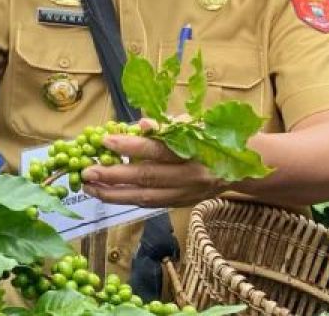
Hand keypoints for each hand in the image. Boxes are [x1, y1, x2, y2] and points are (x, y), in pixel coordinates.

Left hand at [79, 123, 226, 207]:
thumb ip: (167, 126)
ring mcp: (185, 193)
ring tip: (89, 187)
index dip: (131, 145)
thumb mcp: (194, 124)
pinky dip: (127, 200)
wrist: (242, 165)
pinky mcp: (180, 204)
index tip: (105, 139)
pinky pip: (150, 204)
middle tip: (86, 172)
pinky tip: (107, 195)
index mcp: (193, 151)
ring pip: (145, 197)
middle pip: (146, 177)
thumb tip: (141, 125)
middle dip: (113, 176)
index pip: (157, 149)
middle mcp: (189, 176)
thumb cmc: (210, 137)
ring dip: (114, 194)